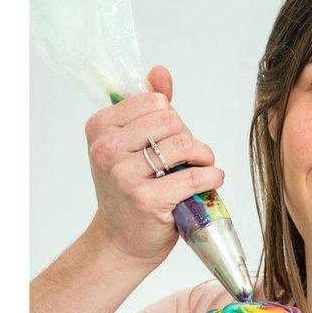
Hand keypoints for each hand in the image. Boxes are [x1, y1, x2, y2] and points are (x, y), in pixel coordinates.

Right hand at [83, 65, 224, 267]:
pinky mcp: (147, 200)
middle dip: (188, 137)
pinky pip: (194, 176)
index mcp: (100, 127)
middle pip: (172, 120)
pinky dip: (212, 177)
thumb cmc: (130, 190)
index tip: (168, 141)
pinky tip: (211, 182)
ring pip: (184, 144)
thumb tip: (160, 72)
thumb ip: (147, 107)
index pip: (155, 101)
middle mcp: (106, 149)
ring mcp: (124, 176)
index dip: (172, 119)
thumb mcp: (130, 145)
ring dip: (204, 157)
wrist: (121, 240)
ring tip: (201, 168)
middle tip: (187, 158)